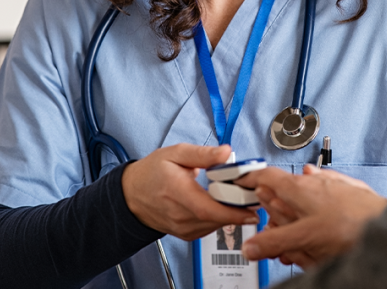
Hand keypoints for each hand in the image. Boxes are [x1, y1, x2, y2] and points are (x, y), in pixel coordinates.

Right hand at [121, 143, 258, 239]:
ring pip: (216, 225)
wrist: (132, 195)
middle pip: (216, 218)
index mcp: (176, 192)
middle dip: (239, 209)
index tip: (253, 209)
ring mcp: (183, 228)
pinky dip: (220, 218)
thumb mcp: (175, 153)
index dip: (232, 212)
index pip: (207, 209)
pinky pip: (210, 228)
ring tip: (239, 198)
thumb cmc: (152, 173)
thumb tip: (226, 152)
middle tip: (254, 197)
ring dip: (231, 214)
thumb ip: (202, 154)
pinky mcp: (187, 234)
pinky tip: (222, 205)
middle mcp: (179, 215)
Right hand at [237, 165, 386, 267]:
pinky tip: (322, 225)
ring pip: (306, 197)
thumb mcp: (304, 238)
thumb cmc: (350, 225)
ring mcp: (333, 185)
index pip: (266, 175)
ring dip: (297, 216)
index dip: (250, 178)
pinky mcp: (349, 193)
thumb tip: (252, 247)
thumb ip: (274, 241)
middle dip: (276, 212)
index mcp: (298, 187)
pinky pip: (325, 200)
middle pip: (284, 191)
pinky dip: (318, 213)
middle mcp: (315, 181)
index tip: (240, 181)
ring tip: (300, 241)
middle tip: (272, 233)